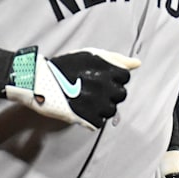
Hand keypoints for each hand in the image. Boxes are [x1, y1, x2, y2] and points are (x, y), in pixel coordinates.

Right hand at [4, 46, 139, 129]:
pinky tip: (82, 108)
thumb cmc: (67, 66)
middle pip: (120, 95)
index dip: (114, 79)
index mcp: (108, 70)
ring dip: (101, 106)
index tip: (101, 79)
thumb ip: (117, 59)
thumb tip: (137, 64)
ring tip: (86, 99)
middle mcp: (106, 86)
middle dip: (109, 93)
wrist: (41, 80)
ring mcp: (97, 103)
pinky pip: (99, 122)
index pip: (125, 78)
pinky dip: (92, 118)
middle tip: (93, 90)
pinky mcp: (87, 117)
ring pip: (111, 110)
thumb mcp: (92, 55)